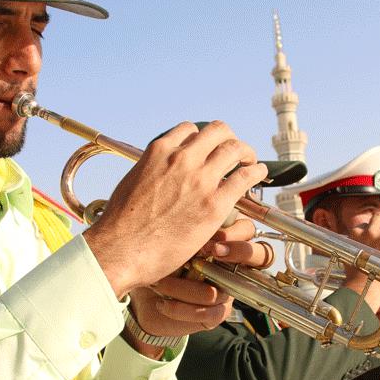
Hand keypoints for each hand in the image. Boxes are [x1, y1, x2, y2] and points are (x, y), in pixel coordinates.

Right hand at [83, 122, 267, 296]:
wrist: (120, 250)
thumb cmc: (121, 224)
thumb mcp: (133, 182)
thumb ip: (150, 172)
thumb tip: (157, 174)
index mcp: (159, 151)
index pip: (190, 130)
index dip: (203, 139)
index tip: (208, 149)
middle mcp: (181, 159)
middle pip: (218, 131)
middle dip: (229, 138)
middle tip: (234, 151)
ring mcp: (200, 180)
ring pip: (235, 149)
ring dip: (246, 152)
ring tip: (249, 160)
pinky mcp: (214, 205)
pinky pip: (245, 177)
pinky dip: (255, 171)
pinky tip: (258, 174)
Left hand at [123, 218, 268, 357]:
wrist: (140, 298)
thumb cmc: (156, 259)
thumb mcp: (168, 239)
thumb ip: (188, 227)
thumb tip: (194, 218)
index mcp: (224, 240)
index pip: (249, 229)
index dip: (238, 232)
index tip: (213, 235)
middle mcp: (232, 266)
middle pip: (262, 255)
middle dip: (239, 251)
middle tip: (213, 251)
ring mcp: (228, 290)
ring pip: (223, 288)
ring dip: (185, 286)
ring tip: (159, 282)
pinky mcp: (216, 314)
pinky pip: (211, 312)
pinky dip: (182, 308)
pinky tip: (162, 302)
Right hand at [340, 213, 379, 316]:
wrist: (362, 289)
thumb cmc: (354, 279)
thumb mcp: (347, 259)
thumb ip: (352, 251)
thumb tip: (354, 251)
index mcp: (356, 236)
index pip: (363, 225)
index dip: (370, 226)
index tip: (374, 229)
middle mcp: (371, 234)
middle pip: (379, 217)